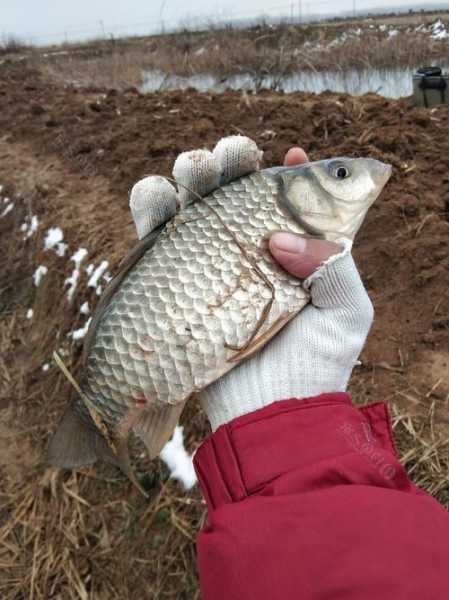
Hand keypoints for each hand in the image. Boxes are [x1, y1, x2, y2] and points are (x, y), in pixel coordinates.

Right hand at [129, 137, 373, 430]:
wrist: (268, 412)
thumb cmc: (316, 364)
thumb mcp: (346, 310)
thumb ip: (330, 263)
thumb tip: (277, 238)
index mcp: (293, 252)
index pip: (287, 199)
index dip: (289, 172)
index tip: (290, 158)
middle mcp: (249, 253)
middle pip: (233, 190)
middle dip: (229, 162)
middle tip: (233, 158)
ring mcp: (210, 266)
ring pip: (192, 203)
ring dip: (189, 174)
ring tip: (195, 173)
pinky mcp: (175, 283)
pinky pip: (155, 236)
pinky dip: (151, 207)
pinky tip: (161, 198)